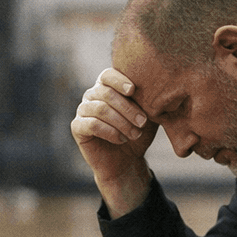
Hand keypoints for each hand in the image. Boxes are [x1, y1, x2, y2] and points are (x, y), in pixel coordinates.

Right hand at [70, 68, 155, 214]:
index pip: (107, 75)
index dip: (119, 81)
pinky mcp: (77, 127)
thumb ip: (149, 99)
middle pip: (106, 93)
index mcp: (107, 87)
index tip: (133, 90)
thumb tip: (159, 86)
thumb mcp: (148, 115)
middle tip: (142, 122)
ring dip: (121, 122)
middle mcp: (92, 95)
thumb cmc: (138, 133)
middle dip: (127, 108)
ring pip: (100, 109)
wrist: (126, 161)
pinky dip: (110, 132)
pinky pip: (92, 124)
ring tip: (135, 134)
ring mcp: (83, 110)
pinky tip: (121, 139)